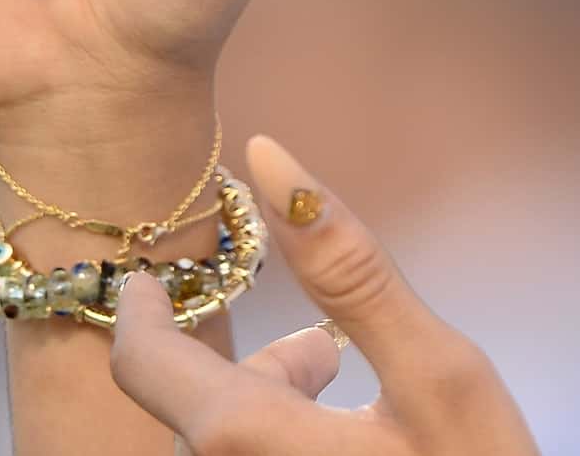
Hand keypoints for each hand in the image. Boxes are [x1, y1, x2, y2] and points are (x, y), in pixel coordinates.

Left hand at [110, 134, 539, 455]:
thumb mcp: (439, 371)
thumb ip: (349, 263)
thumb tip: (269, 153)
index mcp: (241, 442)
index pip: (140, 359)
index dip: (140, 306)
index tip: (155, 274)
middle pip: (196, 408)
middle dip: (256, 369)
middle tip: (327, 351)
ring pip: (224, 446)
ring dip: (268, 415)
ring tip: (345, 395)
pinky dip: (277, 450)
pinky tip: (350, 444)